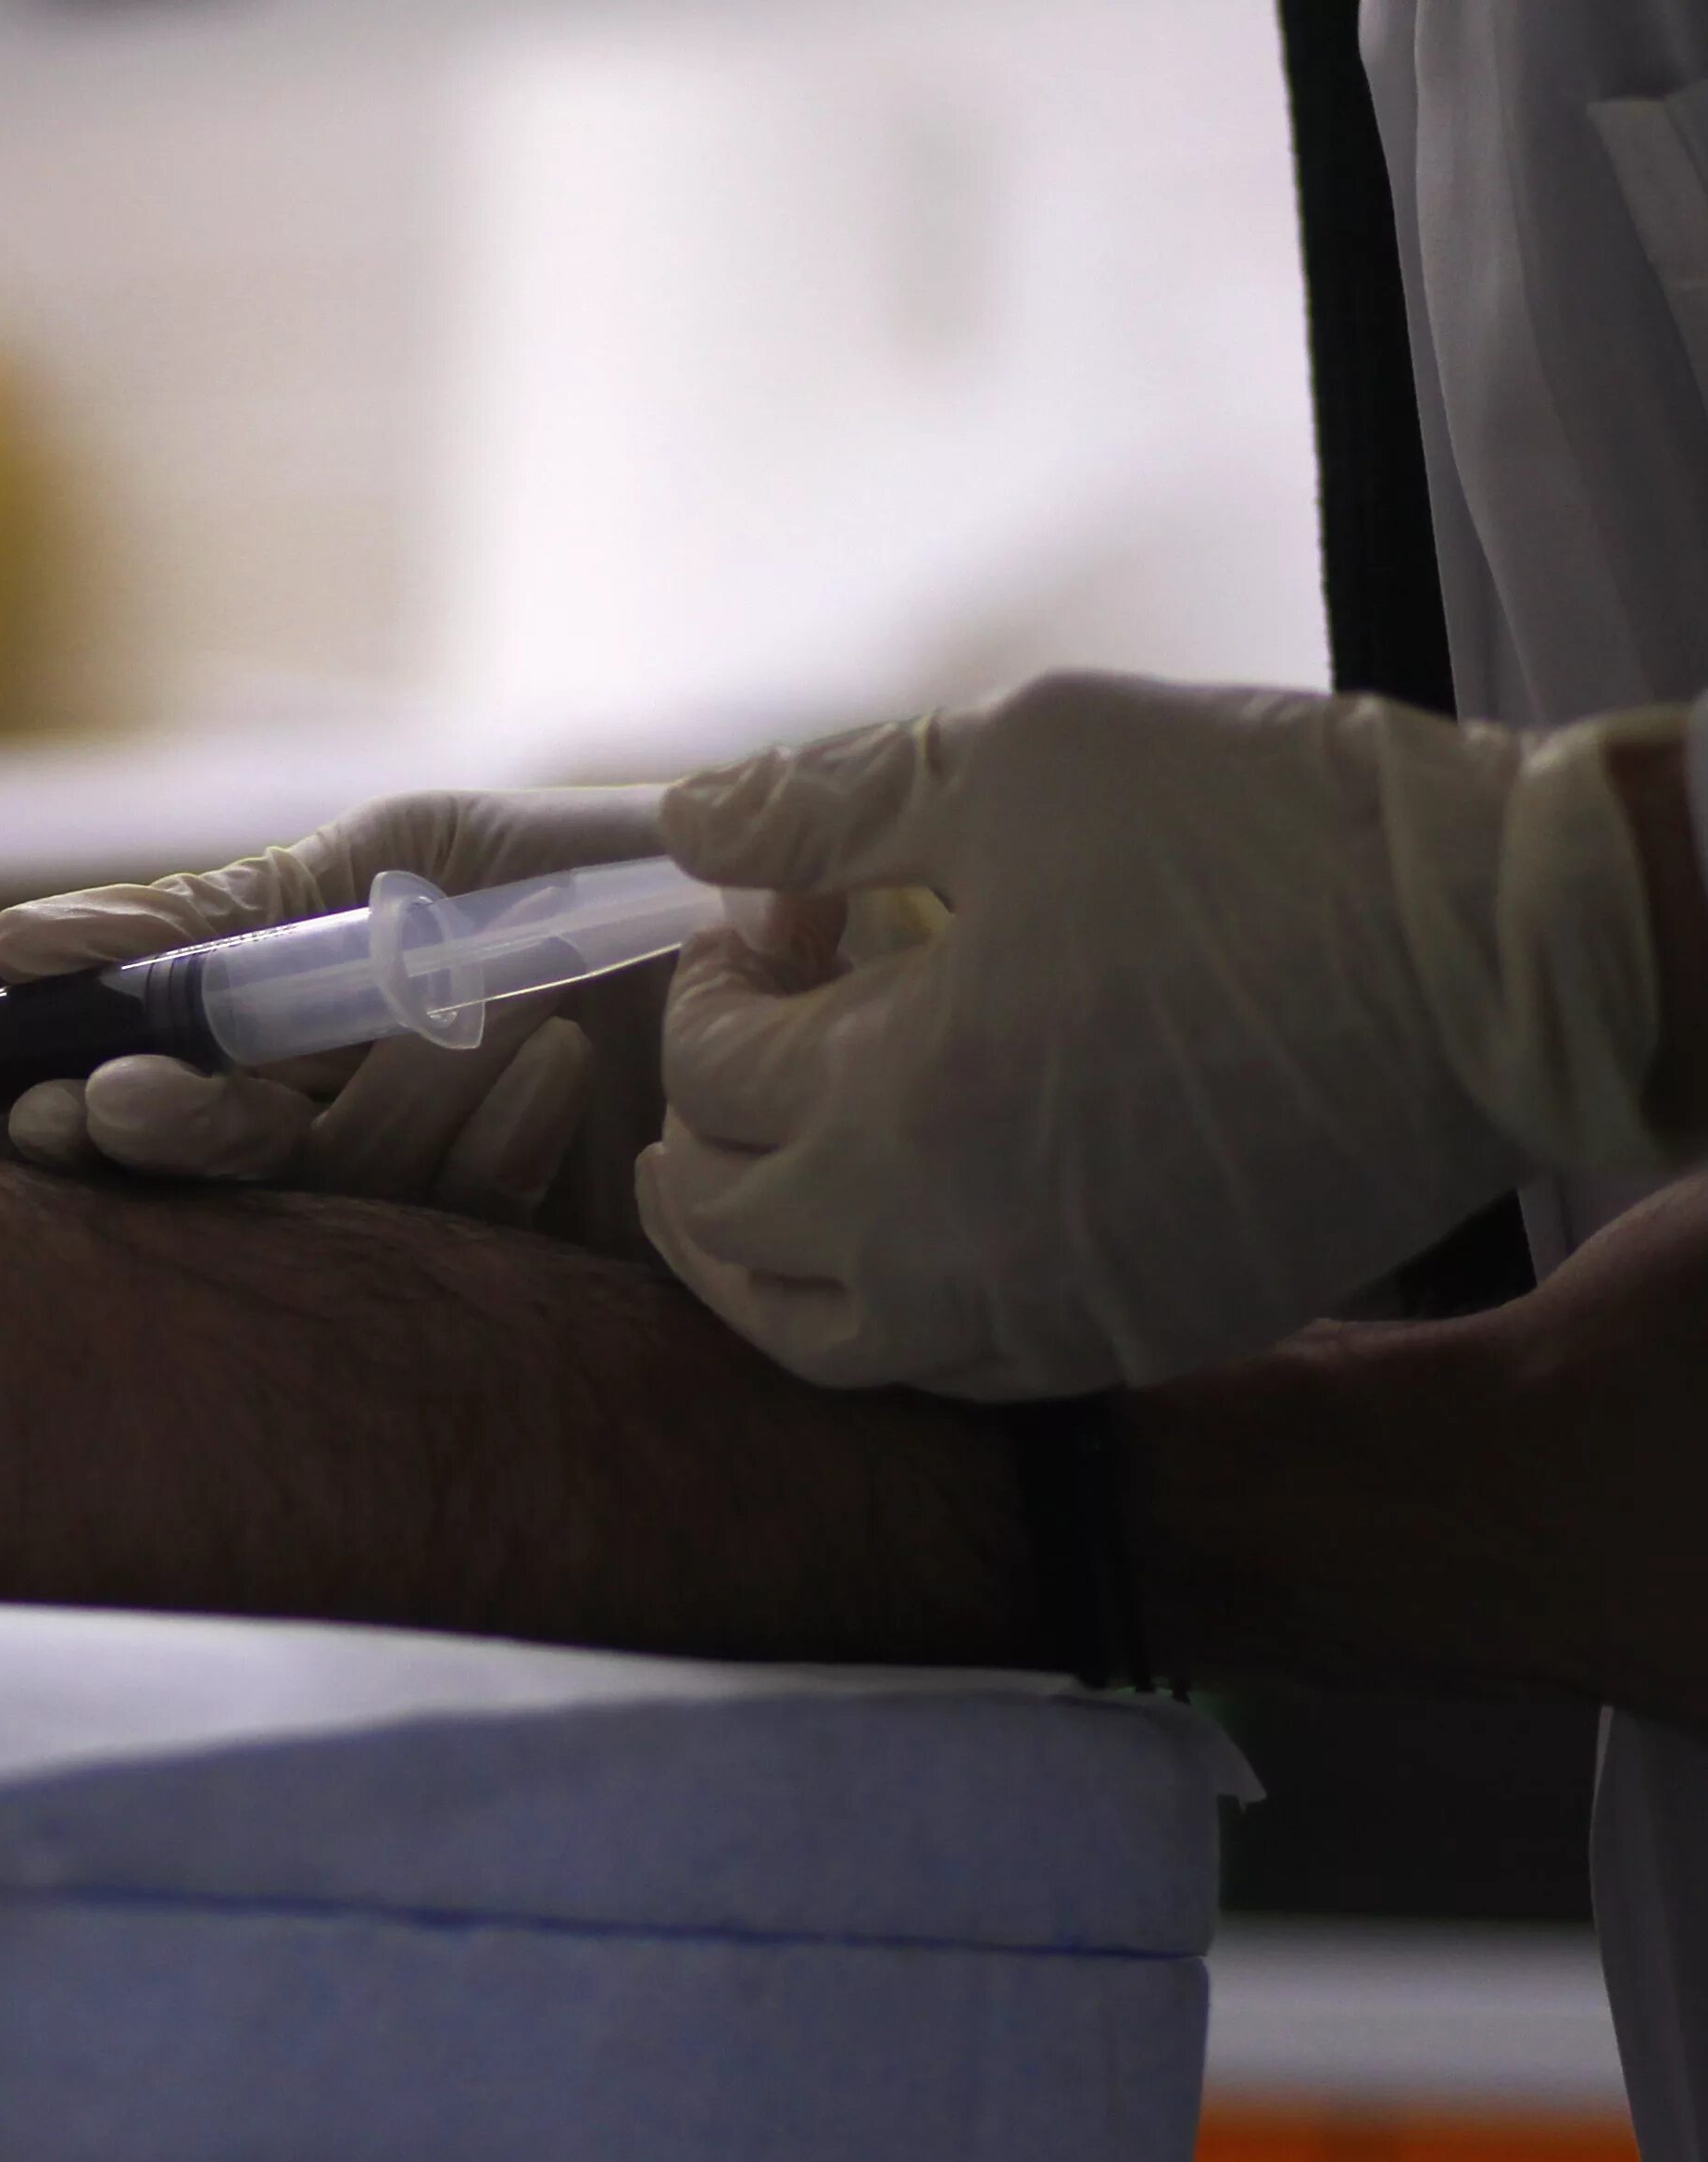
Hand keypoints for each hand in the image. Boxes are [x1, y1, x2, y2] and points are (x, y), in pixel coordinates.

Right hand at [0, 789, 672, 1247]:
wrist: (774, 910)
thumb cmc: (567, 871)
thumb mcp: (393, 861)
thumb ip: (223, 916)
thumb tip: (19, 941)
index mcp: (278, 1056)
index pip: (145, 1115)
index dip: (89, 1122)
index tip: (58, 1100)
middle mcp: (339, 1148)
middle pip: (215, 1193)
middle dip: (181, 1143)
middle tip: (148, 1103)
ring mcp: (435, 1219)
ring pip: (341, 1207)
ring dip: (383, 1102)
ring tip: (467, 1002)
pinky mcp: (537, 1276)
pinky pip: (474, 1238)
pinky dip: (501, 1144)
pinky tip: (562, 1066)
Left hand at [640, 669, 1681, 1398]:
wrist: (1510, 962)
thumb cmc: (1259, 839)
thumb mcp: (1016, 762)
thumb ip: (823, 802)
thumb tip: (691, 821)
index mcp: (887, 1100)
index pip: (711, 1070)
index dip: (712, 979)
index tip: (763, 916)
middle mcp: (939, 1245)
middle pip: (729, 1227)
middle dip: (697, 1125)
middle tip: (728, 1047)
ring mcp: (1043, 1316)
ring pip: (822, 1343)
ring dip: (752, 1265)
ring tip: (740, 1188)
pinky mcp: (1141, 1339)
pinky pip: (955, 1371)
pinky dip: (881, 1318)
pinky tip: (893, 1247)